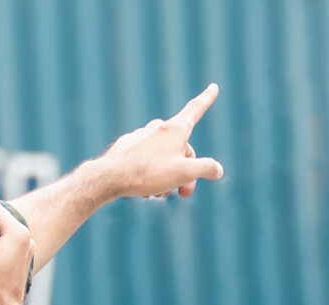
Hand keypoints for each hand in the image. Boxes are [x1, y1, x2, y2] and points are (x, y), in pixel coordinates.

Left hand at [97, 83, 223, 198]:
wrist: (110, 177)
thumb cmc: (149, 172)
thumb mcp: (185, 173)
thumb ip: (206, 169)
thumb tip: (217, 169)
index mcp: (176, 128)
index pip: (196, 109)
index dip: (207, 99)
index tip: (213, 86)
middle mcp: (158, 128)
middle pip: (181, 149)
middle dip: (185, 172)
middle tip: (184, 193)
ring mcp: (141, 136)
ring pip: (163, 157)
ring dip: (166, 177)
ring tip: (157, 193)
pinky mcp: (127, 146)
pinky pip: (145, 160)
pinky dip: (149, 174)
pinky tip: (143, 190)